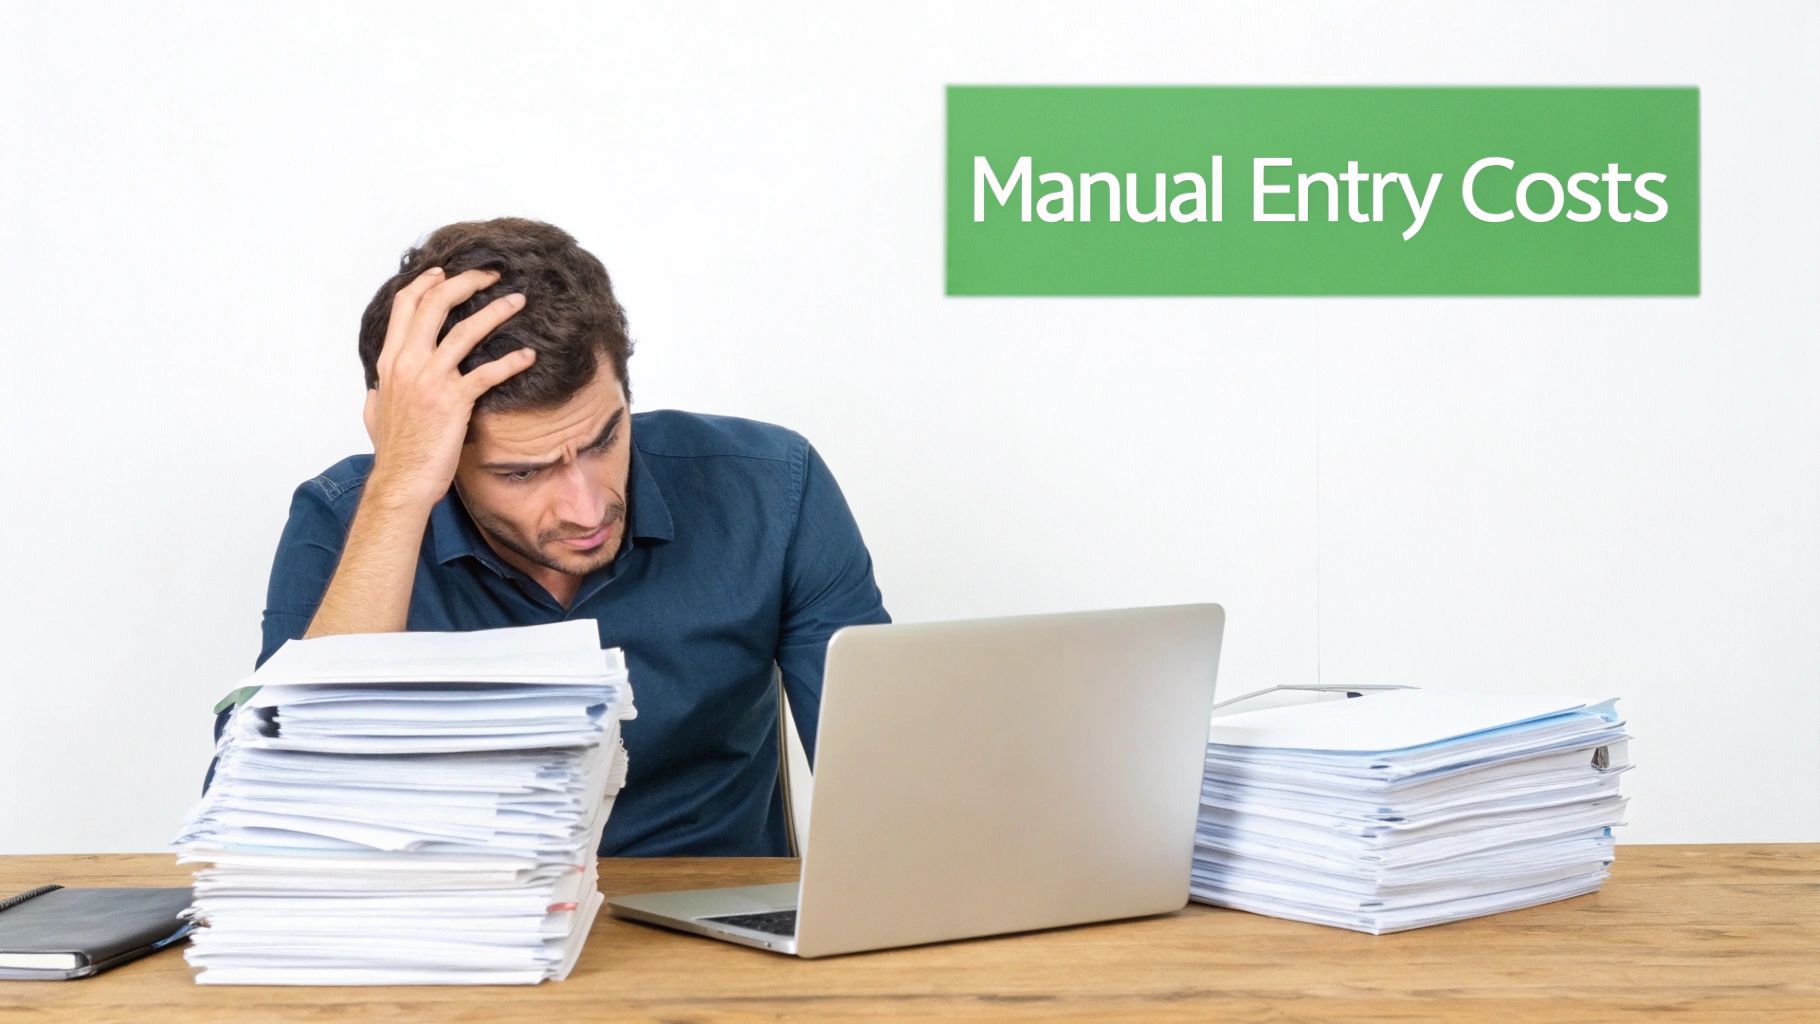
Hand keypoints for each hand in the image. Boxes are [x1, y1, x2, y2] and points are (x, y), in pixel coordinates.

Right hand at [361, 266, 534, 511]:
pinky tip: (528, 355)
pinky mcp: (454, 401)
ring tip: (518, 301)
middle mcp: (408, 363)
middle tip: (491, 274)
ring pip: (465, 331)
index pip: (405, 306)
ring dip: (496, 311)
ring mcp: (431, 380)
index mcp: (390, 361)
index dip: (427, 282)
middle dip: (465, 282)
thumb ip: (380, 392)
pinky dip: (511, 361)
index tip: (446, 271)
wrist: (401, 481)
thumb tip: (379, 387)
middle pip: (435, 304)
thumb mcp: (376, 413)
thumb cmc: (394, 452)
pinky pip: (488, 373)